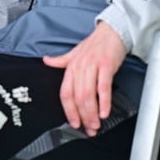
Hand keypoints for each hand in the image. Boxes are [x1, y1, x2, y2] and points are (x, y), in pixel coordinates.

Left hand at [43, 21, 127, 136]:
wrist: (112, 30)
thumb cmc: (95, 43)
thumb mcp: (74, 52)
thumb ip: (61, 60)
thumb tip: (46, 61)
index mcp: (71, 67)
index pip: (65, 93)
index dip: (69, 110)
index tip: (74, 123)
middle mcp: (79, 67)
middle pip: (77, 97)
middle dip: (83, 116)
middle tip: (89, 129)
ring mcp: (92, 66)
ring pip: (88, 94)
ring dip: (92, 113)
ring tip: (96, 124)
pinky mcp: (106, 65)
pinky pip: (103, 87)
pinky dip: (104, 101)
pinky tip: (105, 112)